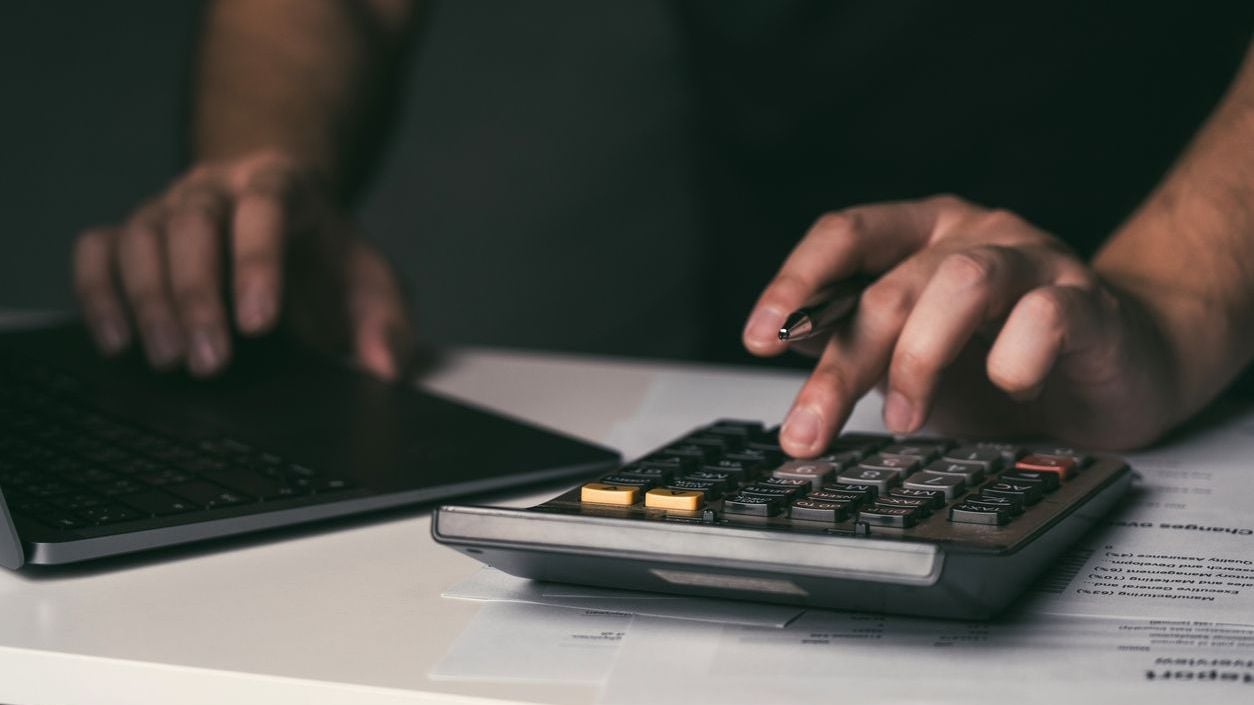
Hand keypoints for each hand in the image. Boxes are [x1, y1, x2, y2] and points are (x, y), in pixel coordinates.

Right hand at [72, 151, 414, 378]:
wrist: (287, 219)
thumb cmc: (329, 261)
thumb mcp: (372, 286)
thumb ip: (386, 324)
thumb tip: (386, 370)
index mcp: (282, 185)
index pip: (265, 208)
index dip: (256, 261)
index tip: (259, 325)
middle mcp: (216, 187)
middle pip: (193, 223)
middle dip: (196, 295)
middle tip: (208, 363)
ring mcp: (168, 207)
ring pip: (140, 237)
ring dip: (148, 302)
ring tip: (167, 361)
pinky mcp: (132, 234)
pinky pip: (99, 251)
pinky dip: (99, 292)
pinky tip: (117, 343)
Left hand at [743, 195, 1177, 455]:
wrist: (1122, 366)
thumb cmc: (1004, 358)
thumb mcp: (911, 354)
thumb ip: (857, 341)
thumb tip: (789, 341)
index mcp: (920, 234)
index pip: (845, 234)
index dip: (797, 281)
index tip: (760, 337)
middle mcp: (973, 234)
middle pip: (892, 283)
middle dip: (843, 364)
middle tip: (808, 430)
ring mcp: (1034, 260)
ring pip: (961, 283)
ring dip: (920, 359)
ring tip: (905, 420)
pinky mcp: (1089, 302)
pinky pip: (1045, 316)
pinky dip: (1015, 359)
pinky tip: (1011, 389)